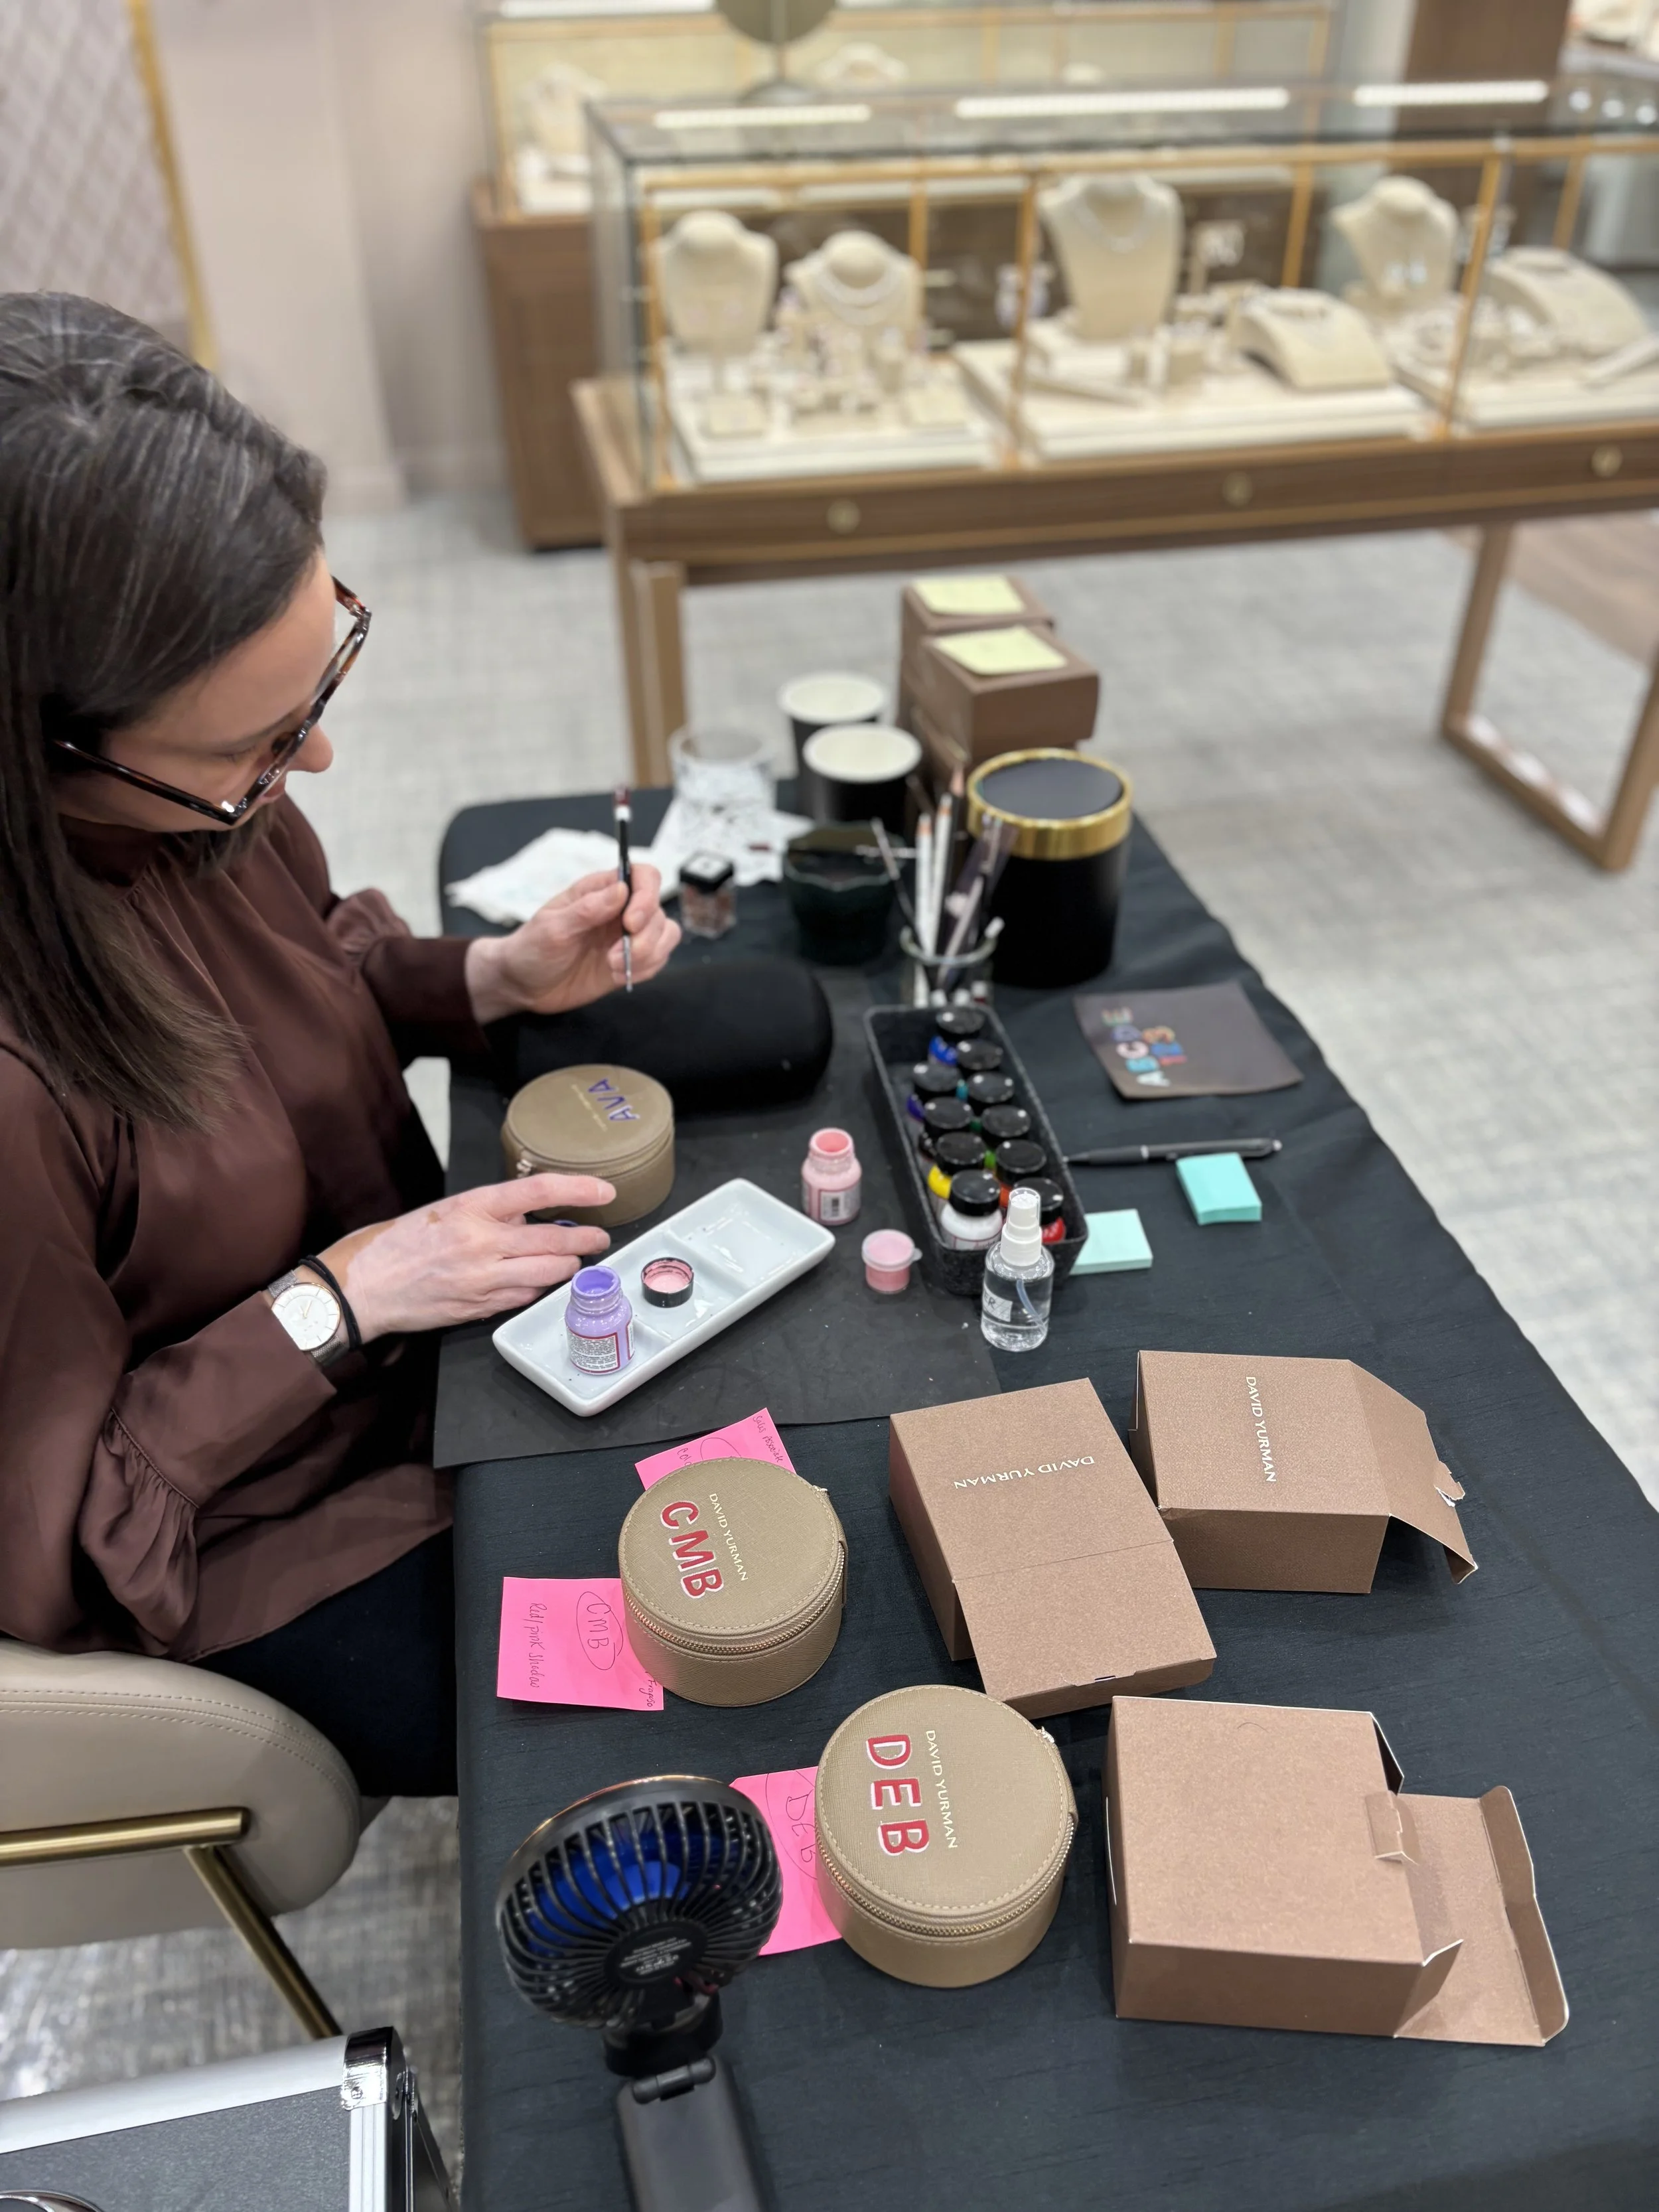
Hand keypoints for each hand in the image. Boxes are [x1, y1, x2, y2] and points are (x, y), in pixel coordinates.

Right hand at [317, 1174, 614, 1340]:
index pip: (539, 1191)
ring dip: (568, 1267)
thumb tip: (532, 1215)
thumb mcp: (447, 1210)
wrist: (366, 1286)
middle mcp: (482, 1242)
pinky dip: (540, 1289)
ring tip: (574, 1261)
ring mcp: (483, 1278)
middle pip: (555, 1239)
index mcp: (473, 1207)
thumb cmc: (402, 1242)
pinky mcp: (481, 1306)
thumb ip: (492, 1212)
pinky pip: (526, 1297)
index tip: (604, 1192)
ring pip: (549, 1273)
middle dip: (586, 1240)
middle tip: (599, 1238)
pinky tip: (540, 1282)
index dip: (579, 1189)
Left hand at [464, 865, 679, 1024]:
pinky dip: (645, 969)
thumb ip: (587, 909)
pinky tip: (617, 975)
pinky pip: (658, 959)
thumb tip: (622, 889)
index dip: (647, 897)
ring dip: (648, 954)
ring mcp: (626, 936)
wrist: (524, 986)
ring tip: (614, 967)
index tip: (630, 923)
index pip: (643, 877)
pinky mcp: (630, 961)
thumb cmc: (532, 949)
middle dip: (645, 937)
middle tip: (614, 956)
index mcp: (600, 891)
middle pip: (658, 911)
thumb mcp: (553, 928)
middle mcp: (619, 910)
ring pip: (666, 934)